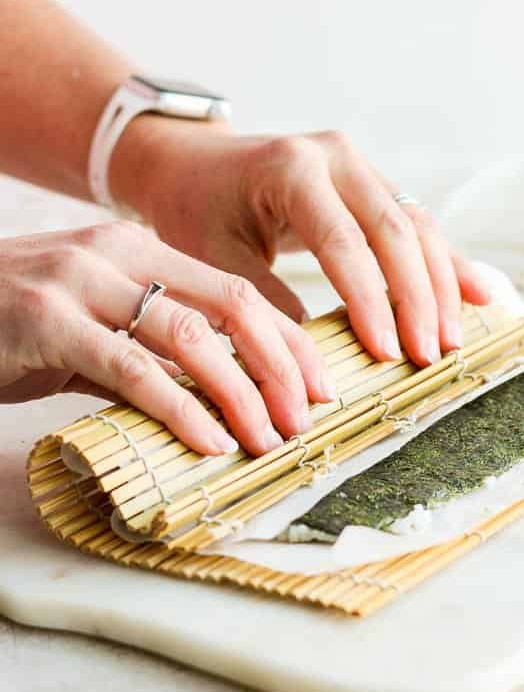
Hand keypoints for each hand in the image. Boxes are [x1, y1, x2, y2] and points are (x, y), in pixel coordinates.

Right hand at [0, 222, 332, 455]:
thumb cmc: (8, 325)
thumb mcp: (91, 328)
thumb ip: (153, 352)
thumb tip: (223, 398)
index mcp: (140, 250)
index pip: (240, 292)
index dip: (291, 340)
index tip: (324, 383)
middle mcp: (117, 254)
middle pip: (233, 307)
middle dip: (283, 365)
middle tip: (312, 415)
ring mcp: (79, 283)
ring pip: (191, 337)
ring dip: (243, 393)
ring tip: (270, 437)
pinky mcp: (45, 322)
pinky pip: (132, 368)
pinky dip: (182, 408)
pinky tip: (211, 441)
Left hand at [109, 117, 490, 367]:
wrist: (194, 162)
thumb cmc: (196, 209)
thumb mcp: (213, 255)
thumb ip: (264, 300)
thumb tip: (315, 362)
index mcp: (294, 168)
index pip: (344, 241)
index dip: (371, 301)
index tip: (387, 352)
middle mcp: (338, 157)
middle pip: (396, 231)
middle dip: (418, 299)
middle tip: (431, 354)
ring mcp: (364, 166)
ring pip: (420, 227)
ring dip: (440, 287)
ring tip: (451, 340)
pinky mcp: (378, 183)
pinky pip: (421, 225)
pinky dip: (447, 264)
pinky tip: (478, 294)